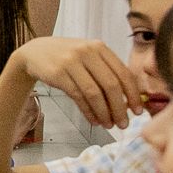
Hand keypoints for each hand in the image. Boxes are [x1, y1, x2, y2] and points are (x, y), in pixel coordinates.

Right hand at [13, 37, 144, 128]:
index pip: (123, 73)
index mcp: (100, 47)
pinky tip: (94, 120)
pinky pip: (78, 97)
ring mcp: (71, 62)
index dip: (133, 94)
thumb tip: (128, 100)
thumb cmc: (67, 57)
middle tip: (123, 123)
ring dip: (104, 113)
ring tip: (108, 124)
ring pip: (94, 93)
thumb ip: (107, 71)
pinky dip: (88, 111)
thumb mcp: (89, 57)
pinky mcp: (58, 74)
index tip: (137, 110)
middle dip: (120, 108)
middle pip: (111, 85)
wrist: (35, 52)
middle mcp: (87, 52)